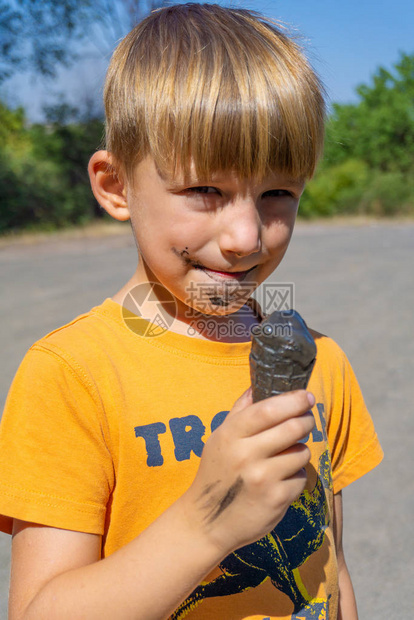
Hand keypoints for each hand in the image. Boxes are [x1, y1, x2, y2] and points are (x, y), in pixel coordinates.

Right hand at [180, 388, 314, 555]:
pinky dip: (296, 476)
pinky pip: (301, 477)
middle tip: (306, 420)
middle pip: (292, 427)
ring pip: (300, 452)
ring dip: (300, 450)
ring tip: (287, 455)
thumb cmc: (216, 473)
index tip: (307, 395)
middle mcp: (246, 455)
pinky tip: (281, 480)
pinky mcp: (276, 499)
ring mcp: (262, 478)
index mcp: (231, 435)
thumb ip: (239, 412)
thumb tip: (256, 385)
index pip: (269, 409)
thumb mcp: (219, 439)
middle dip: (305, 420)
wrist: (207, 522)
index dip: (293, 400)